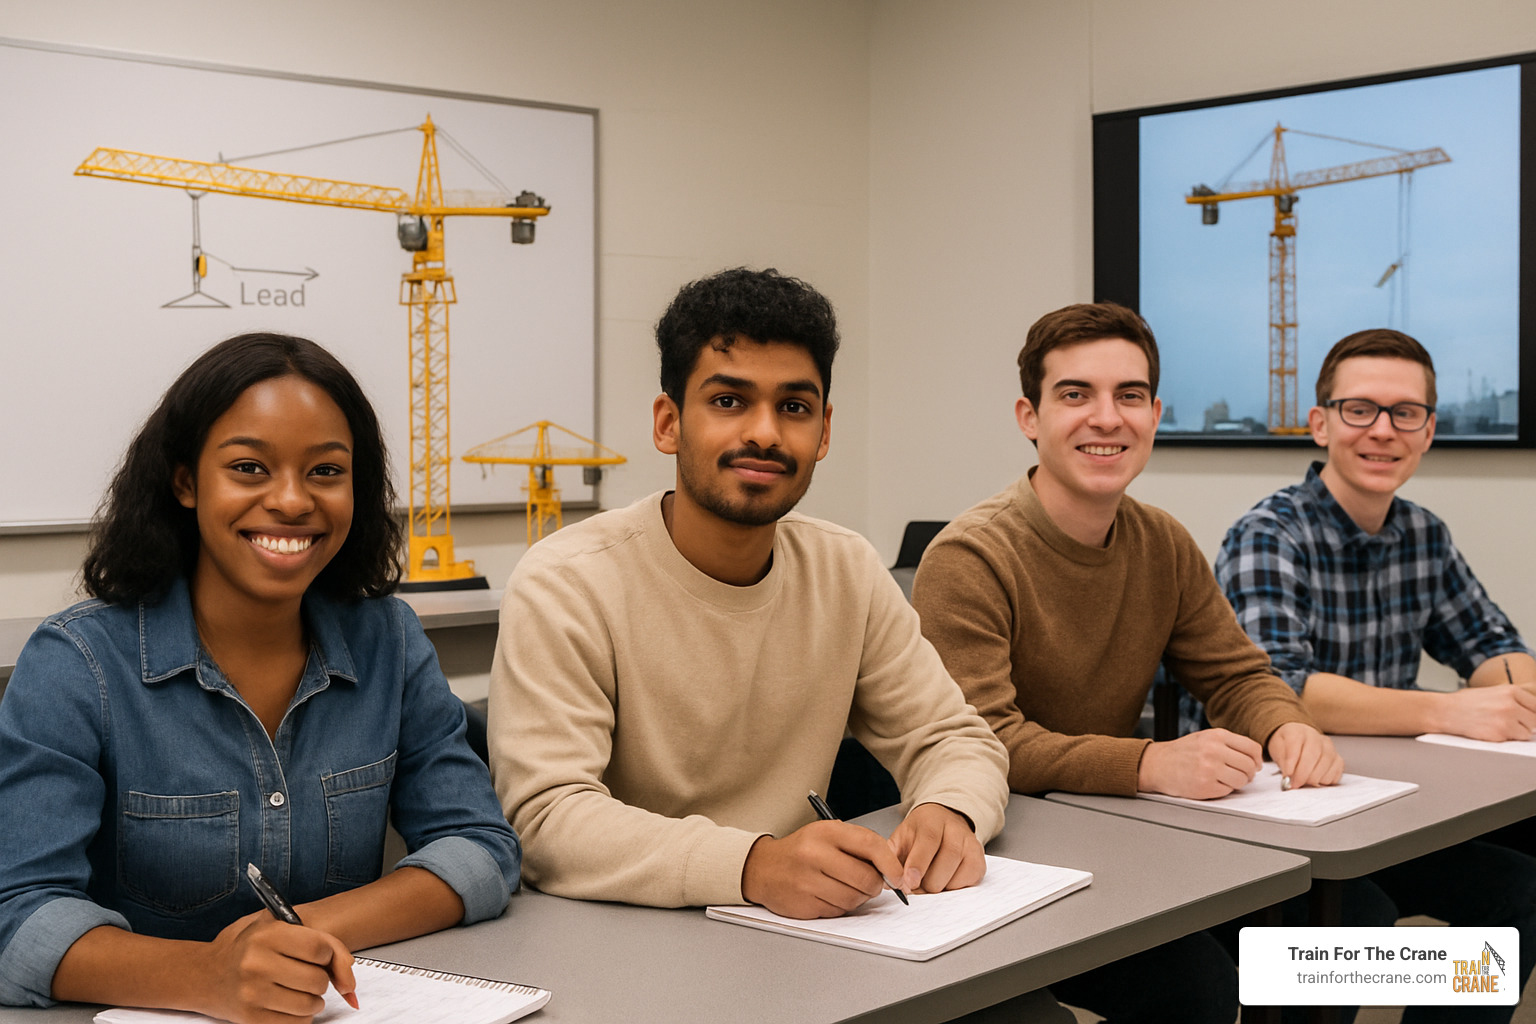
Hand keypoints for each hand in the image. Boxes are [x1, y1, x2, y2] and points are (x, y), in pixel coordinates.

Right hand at [196, 912, 355, 1023]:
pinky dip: (301, 1016)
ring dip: (312, 1000)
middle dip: (320, 979)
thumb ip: (324, 942)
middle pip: (318, 980)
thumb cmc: (248, 946)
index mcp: (266, 935)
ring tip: (297, 989)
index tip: (320, 956)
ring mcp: (252, 994)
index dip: (328, 954)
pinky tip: (288, 1003)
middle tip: (306, 974)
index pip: (320, 948)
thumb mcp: (279, 926)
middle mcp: (257, 964)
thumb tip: (350, 980)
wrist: (204, 974)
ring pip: (311, 1005)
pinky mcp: (251, 1018)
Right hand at [741, 820, 906, 918]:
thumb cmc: (802, 850)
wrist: (763, 868)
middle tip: (870, 884)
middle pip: (866, 879)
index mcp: (826, 832)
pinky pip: (837, 911)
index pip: (871, 846)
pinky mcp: (803, 904)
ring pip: (854, 899)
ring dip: (858, 898)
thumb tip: (891, 867)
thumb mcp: (828, 834)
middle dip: (875, 886)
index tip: (899, 876)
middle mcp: (815, 855)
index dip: (891, 864)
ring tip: (845, 886)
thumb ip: (858, 845)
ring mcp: (808, 881)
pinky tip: (829, 895)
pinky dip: (840, 906)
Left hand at [888, 802, 985, 894]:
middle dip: (926, 882)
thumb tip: (888, 881)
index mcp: (932, 820)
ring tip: (929, 880)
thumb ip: (891, 856)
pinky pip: (967, 883)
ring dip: (938, 887)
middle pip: (944, 862)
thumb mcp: (901, 838)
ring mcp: (970, 845)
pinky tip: (944, 880)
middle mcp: (955, 830)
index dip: (918, 864)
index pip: (928, 841)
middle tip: (916, 884)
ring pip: (956, 876)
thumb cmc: (920, 833)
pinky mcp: (979, 861)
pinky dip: (952, 889)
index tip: (909, 883)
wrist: (944, 821)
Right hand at [1137, 728, 1261, 799]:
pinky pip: (1228, 791)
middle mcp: (1214, 750)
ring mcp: (1209, 769)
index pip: (1252, 748)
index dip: (1257, 759)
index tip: (1255, 765)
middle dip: (1248, 773)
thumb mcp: (1205, 738)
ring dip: (1237, 783)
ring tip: (1224, 779)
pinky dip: (1223, 789)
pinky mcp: (1205, 786)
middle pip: (1249, 766)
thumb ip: (1228, 744)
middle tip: (1240, 775)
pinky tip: (1212, 783)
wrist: (1157, 764)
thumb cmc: (1182, 752)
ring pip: (1241, 780)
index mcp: (1216, 736)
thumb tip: (1254, 758)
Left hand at [1267, 722, 1342, 788]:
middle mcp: (1316, 737)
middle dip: (1303, 774)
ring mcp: (1330, 748)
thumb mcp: (1277, 749)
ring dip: (1314, 778)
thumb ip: (1282, 761)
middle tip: (1295, 784)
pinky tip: (1316, 780)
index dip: (1291, 762)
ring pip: (1326, 764)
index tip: (1287, 774)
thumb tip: (1288, 777)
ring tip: (1303, 782)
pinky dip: (1325, 780)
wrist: (1299, 741)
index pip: (1295, 744)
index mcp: (1297, 731)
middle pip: (1313, 755)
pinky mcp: (1338, 759)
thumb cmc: (1287, 746)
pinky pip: (1336, 772)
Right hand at [1437, 685, 1535, 741]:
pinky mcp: (1500, 734)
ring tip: (1499, 726)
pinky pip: (1514, 740)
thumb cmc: (1466, 702)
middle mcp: (1511, 704)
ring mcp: (1506, 720)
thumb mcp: (1493, 692)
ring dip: (1517, 732)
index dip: (1532, 713)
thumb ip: (1513, 700)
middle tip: (1511, 723)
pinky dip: (1507, 739)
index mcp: (1511, 691)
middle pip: (1535, 720)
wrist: (1446, 711)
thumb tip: (1531, 712)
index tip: (1527, 717)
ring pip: (1527, 732)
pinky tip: (1492, 731)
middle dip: (1525, 723)